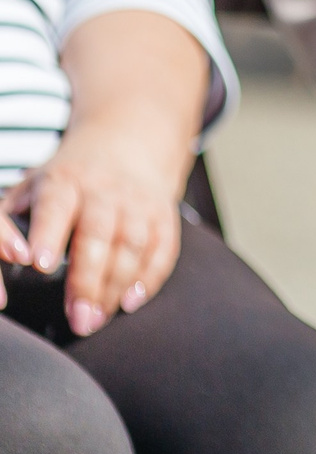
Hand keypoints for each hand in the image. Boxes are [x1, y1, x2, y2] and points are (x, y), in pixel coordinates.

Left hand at [2, 9, 206, 333]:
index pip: (57, 206)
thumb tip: (5, 250)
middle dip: (86, 276)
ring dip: (114, 283)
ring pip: (131, 244)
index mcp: (67, 176)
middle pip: (99, 234)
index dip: (50, 234)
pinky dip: (147, 274)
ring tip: (98, 318)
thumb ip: (13, 214)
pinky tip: (130, 301)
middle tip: (75, 319)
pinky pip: (161, 247)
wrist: (130, 133)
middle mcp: (105, 189)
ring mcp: (140, 201)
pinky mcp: (162, 214)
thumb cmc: (65, 171)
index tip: (39, 265)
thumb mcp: (31, 180)